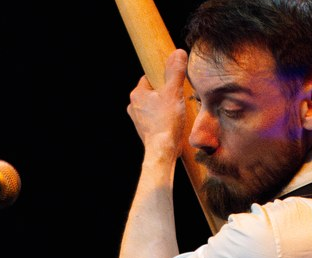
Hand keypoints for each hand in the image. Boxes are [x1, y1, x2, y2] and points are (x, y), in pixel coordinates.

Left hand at [127, 48, 190, 167]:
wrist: (162, 151)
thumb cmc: (166, 122)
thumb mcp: (173, 93)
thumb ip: (175, 72)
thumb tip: (178, 53)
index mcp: (137, 94)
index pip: (150, 77)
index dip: (163, 78)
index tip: (174, 82)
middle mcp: (133, 106)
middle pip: (153, 91)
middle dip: (165, 92)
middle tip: (179, 97)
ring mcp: (138, 119)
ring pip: (154, 105)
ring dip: (165, 106)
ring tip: (177, 111)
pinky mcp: (144, 130)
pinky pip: (155, 118)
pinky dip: (163, 118)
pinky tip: (174, 122)